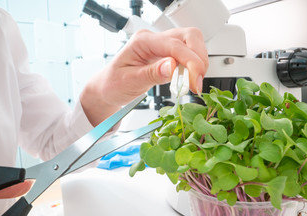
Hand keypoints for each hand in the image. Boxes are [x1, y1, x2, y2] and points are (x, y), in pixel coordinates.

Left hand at [80, 27, 208, 125]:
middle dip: (199, 58)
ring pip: (192, 43)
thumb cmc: (113, 84)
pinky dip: (194, 67)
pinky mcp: (168, 55)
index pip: (174, 44)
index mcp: (143, 41)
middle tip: (198, 82)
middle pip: (189, 36)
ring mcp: (162, 45)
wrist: (107, 89)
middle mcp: (154, 39)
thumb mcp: (129, 81)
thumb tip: (172, 66)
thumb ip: (151, 74)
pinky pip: (188, 55)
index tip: (196, 79)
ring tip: (193, 83)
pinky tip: (189, 80)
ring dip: (199, 62)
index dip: (190, 61)